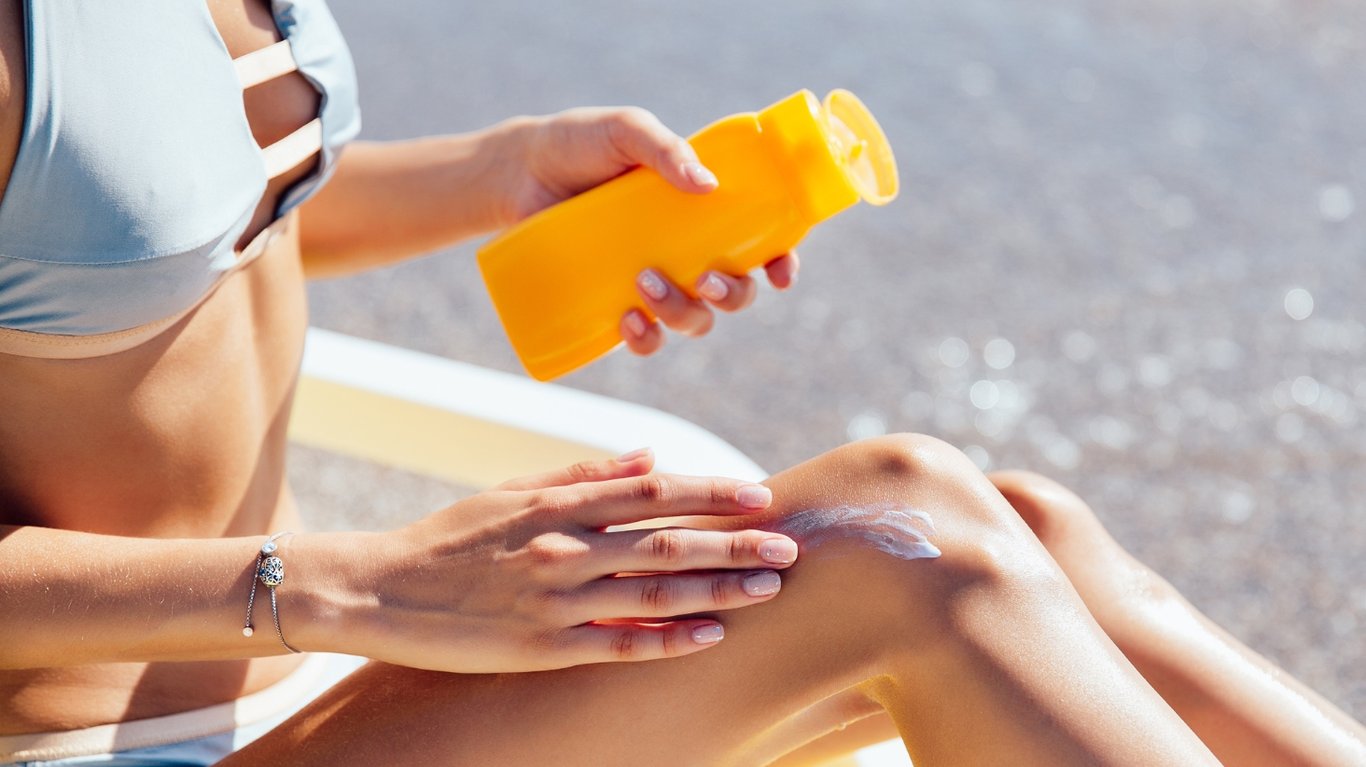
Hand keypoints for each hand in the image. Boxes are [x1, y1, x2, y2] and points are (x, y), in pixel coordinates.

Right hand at [337, 449, 796, 672]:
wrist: (377, 591)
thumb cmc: (450, 536)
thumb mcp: (513, 490)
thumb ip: (585, 473)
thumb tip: (651, 455)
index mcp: (558, 503)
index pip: (653, 491)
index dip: (712, 492)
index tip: (759, 493)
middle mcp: (564, 547)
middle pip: (667, 541)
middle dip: (734, 543)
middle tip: (790, 545)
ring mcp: (554, 599)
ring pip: (653, 592)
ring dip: (717, 590)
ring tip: (769, 588)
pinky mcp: (540, 647)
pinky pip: (617, 643)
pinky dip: (668, 640)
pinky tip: (711, 637)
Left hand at [506, 107, 799, 356]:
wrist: (520, 171)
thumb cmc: (580, 143)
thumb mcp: (625, 131)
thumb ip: (664, 148)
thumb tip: (708, 185)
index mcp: (705, 211)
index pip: (761, 242)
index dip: (781, 261)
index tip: (780, 270)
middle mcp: (687, 251)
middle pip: (734, 292)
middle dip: (732, 295)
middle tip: (704, 277)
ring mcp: (653, 280)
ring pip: (693, 319)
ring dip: (682, 314)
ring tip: (644, 284)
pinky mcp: (615, 301)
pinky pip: (644, 338)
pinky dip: (644, 339)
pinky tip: (627, 321)